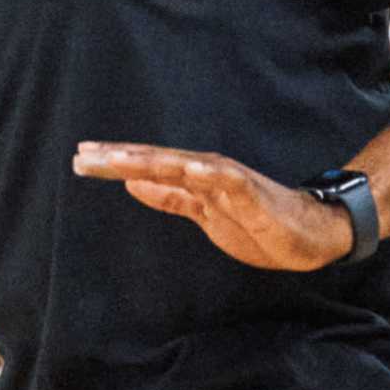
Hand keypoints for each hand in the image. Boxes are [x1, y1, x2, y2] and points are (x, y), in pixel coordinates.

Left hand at [74, 142, 348, 271]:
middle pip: (158, 162)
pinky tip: (191, 168)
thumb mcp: (203, 213)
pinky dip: (210, 173)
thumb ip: (170, 197)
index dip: (114, 162)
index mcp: (194, 179)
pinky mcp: (254, 197)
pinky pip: (230, 183)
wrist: (309, 235)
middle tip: (83, 154)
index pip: (148, 167)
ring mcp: (231, 183)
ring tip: (120, 159)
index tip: (80, 157)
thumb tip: (130, 184)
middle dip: (120, 158)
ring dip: (153, 161)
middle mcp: (208, 173)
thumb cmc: (256, 221)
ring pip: (186, 167)